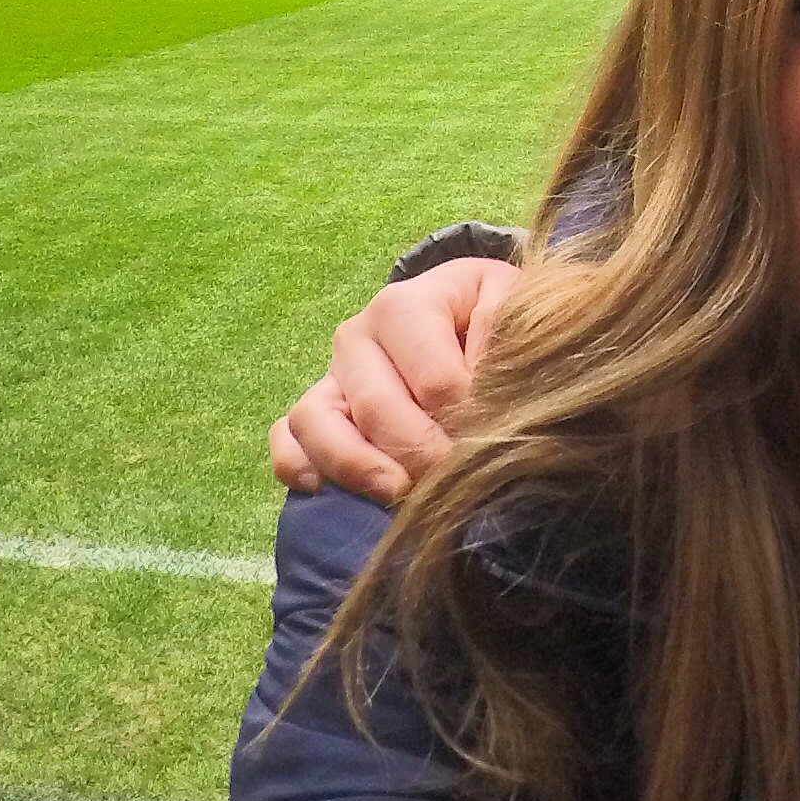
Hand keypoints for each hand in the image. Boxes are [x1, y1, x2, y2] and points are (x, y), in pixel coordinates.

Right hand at [266, 257, 521, 501]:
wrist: (469, 313)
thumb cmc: (494, 316)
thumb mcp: (513, 307)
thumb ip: (504, 336)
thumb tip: (483, 390)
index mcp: (404, 305)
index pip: (434, 381)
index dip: (467, 422)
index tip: (497, 445)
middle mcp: (356, 336)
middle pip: (377, 408)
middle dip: (422, 455)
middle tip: (459, 482)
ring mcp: (330, 375)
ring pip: (315, 422)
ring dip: (357, 466)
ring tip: (399, 494)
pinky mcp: (314, 412)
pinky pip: (287, 440)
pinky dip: (298, 466)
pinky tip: (325, 490)